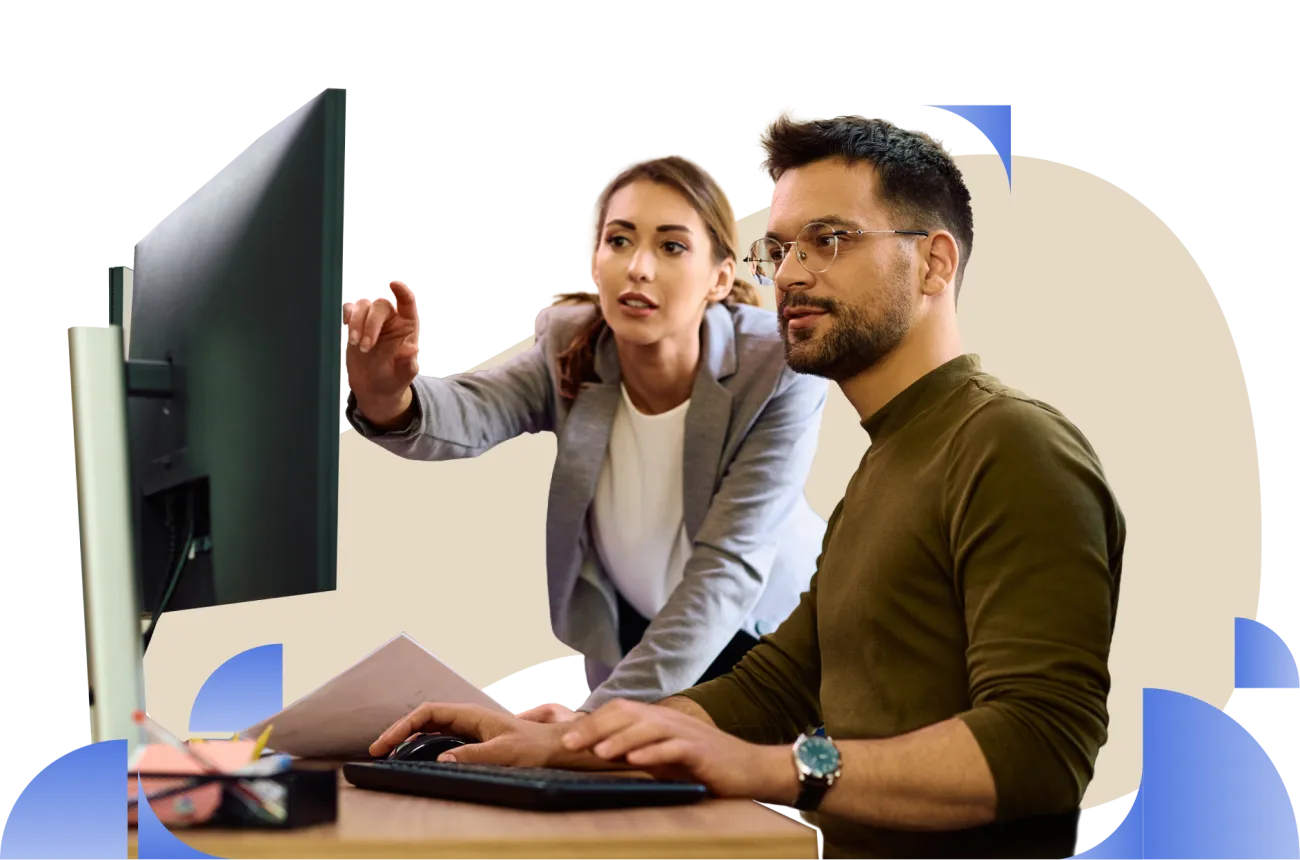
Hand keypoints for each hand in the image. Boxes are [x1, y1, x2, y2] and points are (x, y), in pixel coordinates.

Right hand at [343, 280, 420, 424]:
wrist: (374, 389)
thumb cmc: (393, 380)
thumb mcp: (404, 375)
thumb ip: (407, 363)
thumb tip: (411, 350)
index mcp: (407, 327)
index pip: (408, 303)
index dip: (402, 291)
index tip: (394, 284)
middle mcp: (391, 320)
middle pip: (380, 304)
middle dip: (371, 323)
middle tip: (365, 347)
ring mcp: (372, 321)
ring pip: (363, 305)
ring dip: (357, 322)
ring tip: (357, 344)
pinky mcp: (355, 326)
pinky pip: (349, 310)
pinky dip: (347, 315)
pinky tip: (347, 328)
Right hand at [369, 703, 594, 768]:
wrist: (555, 747)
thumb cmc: (533, 747)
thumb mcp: (504, 752)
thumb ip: (473, 755)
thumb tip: (442, 759)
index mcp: (471, 714)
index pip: (427, 713)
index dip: (402, 726)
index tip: (384, 743)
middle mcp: (468, 718)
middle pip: (424, 719)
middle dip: (399, 731)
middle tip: (378, 751)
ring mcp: (470, 728)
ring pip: (431, 728)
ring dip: (409, 738)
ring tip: (389, 754)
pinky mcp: (473, 739)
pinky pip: (441, 737)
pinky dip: (423, 745)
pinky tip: (415, 757)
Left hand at [559, 699, 798, 803]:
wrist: (751, 769)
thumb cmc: (703, 766)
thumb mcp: (665, 757)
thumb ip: (638, 751)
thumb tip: (601, 755)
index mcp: (659, 720)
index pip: (619, 711)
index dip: (591, 722)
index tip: (567, 739)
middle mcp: (670, 720)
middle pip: (628, 713)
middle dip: (596, 727)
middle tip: (570, 744)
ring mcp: (686, 733)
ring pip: (648, 728)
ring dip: (621, 738)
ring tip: (598, 752)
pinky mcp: (702, 752)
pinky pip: (675, 748)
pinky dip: (654, 753)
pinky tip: (636, 760)